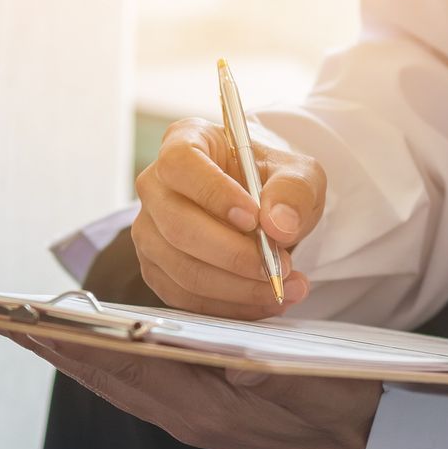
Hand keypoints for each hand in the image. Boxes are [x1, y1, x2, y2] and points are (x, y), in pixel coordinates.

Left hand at [4, 331, 379, 448]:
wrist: (374, 442)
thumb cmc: (341, 401)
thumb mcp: (294, 373)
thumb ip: (242, 360)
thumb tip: (191, 343)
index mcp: (199, 408)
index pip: (116, 365)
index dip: (67, 339)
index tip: (19, 319)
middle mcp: (184, 417)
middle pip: (101, 376)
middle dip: (51, 345)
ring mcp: (189, 419)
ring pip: (114, 382)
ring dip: (72, 354)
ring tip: (31, 328)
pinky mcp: (200, 416)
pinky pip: (138, 386)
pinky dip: (107, 364)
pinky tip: (94, 348)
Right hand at [132, 117, 327, 318]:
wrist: (261, 209)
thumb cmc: (271, 182)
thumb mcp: (298, 174)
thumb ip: (294, 191)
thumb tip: (279, 224)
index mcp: (184, 142)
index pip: (180, 165)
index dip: (213, 193)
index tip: (254, 219)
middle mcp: (154, 185)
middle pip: (177, 225)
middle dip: (233, 255)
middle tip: (280, 266)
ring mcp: (149, 230)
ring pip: (182, 268)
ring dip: (237, 288)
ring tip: (285, 287)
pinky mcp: (156, 267)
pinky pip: (184, 297)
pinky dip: (228, 306)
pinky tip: (263, 300)